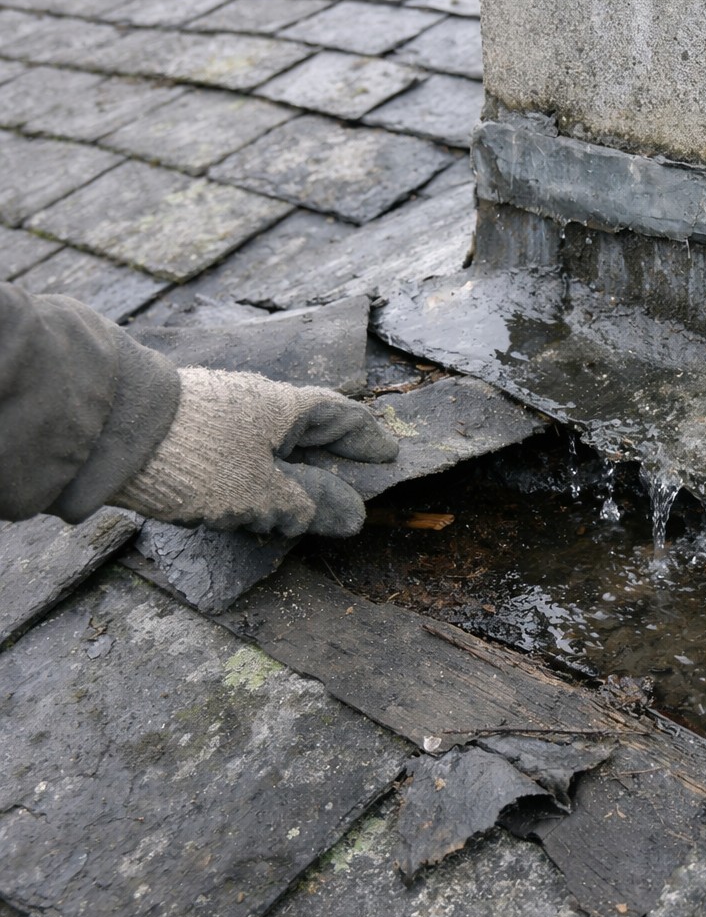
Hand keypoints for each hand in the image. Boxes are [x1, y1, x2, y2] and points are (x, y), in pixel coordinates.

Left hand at [112, 368, 398, 536]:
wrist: (106, 430)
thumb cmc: (197, 459)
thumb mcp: (261, 493)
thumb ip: (309, 505)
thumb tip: (353, 517)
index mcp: (286, 406)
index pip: (343, 417)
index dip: (369, 440)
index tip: (388, 458)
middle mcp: (256, 400)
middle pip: (305, 430)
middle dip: (327, 461)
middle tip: (345, 492)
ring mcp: (217, 408)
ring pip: (266, 442)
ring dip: (284, 472)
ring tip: (289, 510)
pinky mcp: (185, 425)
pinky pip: (235, 449)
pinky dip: (250, 474)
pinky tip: (240, 501)